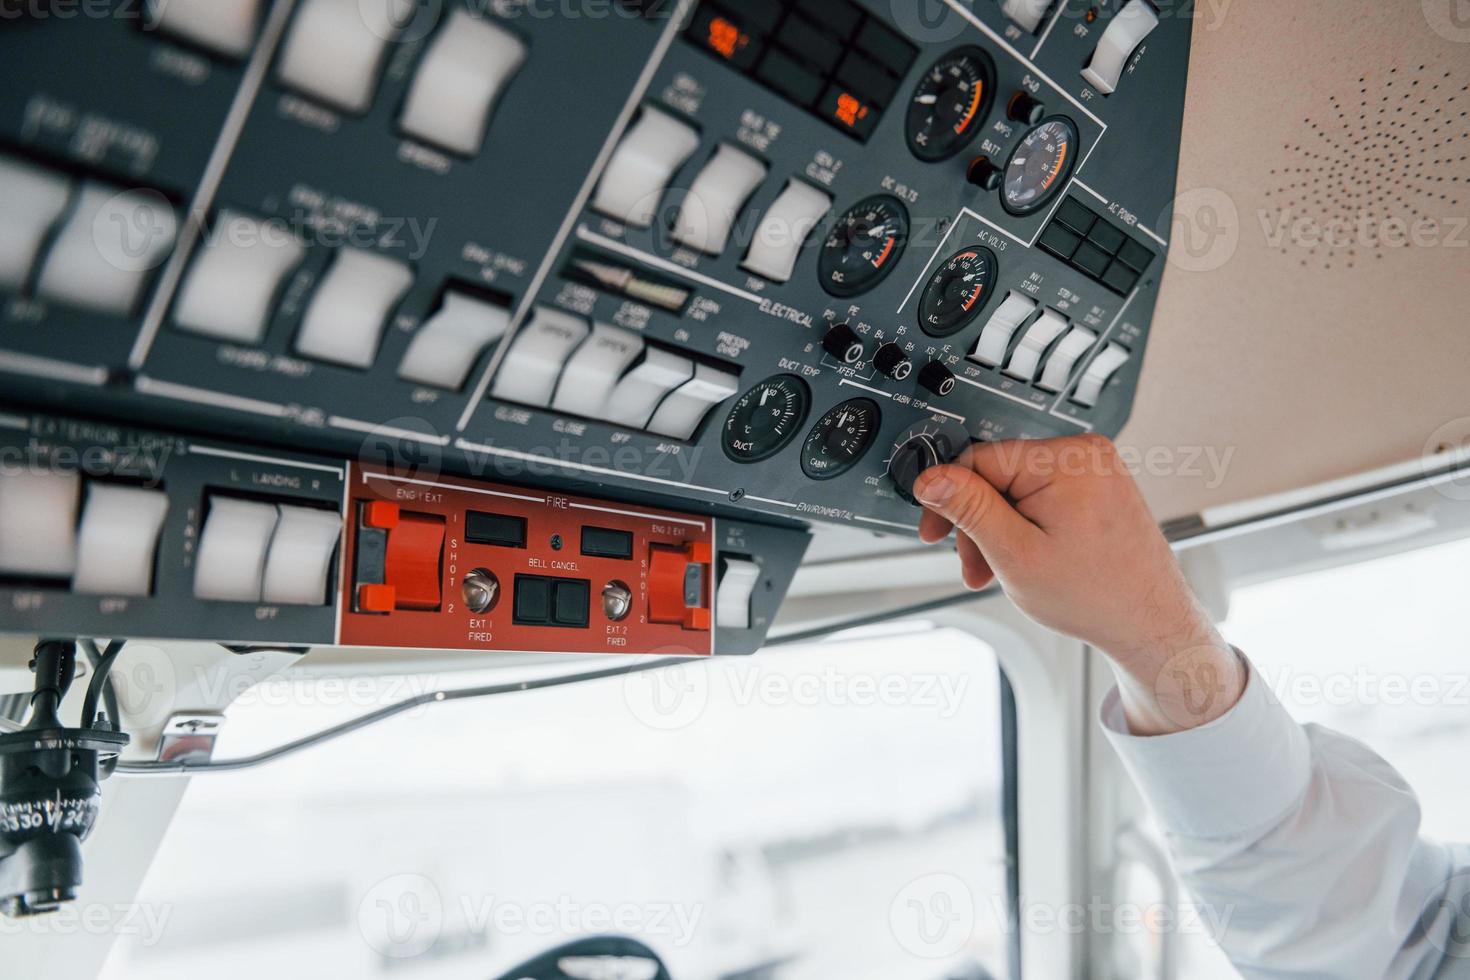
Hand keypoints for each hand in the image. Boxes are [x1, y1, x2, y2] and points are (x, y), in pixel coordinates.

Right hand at [913, 435, 1243, 734]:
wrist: (1150, 624)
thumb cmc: (1098, 596)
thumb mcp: (1015, 554)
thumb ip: (969, 509)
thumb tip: (931, 478)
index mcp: (1065, 460)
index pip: (978, 460)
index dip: (949, 498)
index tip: (935, 530)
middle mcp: (1084, 455)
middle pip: (997, 477)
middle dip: (979, 523)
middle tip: (975, 565)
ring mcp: (1095, 470)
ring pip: (1017, 491)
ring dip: (1000, 530)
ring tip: (1003, 572)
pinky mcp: (1098, 488)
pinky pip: (1043, 497)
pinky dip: (1026, 528)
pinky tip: (1027, 559)